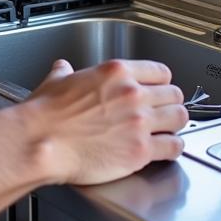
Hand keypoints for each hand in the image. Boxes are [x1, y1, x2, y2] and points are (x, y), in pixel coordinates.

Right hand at [24, 58, 187, 185]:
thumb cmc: (45, 115)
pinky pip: (174, 147)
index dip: (160, 82)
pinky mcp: (141, 151)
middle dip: (170, 104)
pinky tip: (166, 150)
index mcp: (115, 72)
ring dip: (175, 125)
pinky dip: (173, 149)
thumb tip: (63, 69)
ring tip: (168, 130)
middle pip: (174, 94)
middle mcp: (133, 94)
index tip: (159, 90)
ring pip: (180, 118)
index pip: (160, 71)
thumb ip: (65, 73)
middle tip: (164, 112)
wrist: (40, 142)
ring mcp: (140, 123)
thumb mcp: (55, 81)